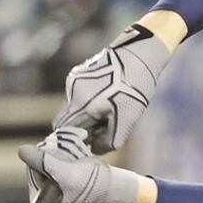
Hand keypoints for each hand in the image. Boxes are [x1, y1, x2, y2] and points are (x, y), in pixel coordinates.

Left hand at [19, 128, 141, 202]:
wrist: (118, 187)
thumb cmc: (95, 186)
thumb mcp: (68, 174)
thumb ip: (44, 162)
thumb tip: (21, 150)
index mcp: (39, 195)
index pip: (33, 162)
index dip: (50, 154)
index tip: (69, 158)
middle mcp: (43, 184)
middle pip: (42, 152)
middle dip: (63, 148)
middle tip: (80, 153)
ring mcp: (54, 173)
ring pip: (52, 144)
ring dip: (70, 142)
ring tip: (84, 151)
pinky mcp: (65, 162)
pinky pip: (60, 142)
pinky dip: (73, 138)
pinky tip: (83, 139)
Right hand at [52, 19, 174, 153]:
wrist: (140, 54)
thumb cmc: (135, 87)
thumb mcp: (127, 119)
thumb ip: (109, 140)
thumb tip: (94, 149)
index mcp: (82, 104)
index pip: (63, 130)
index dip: (74, 140)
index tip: (90, 143)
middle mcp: (73, 91)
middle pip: (67, 119)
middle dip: (81, 128)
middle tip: (103, 128)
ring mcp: (74, 79)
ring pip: (74, 106)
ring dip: (87, 113)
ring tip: (111, 109)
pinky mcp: (80, 72)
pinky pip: (79, 94)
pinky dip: (90, 101)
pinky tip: (110, 96)